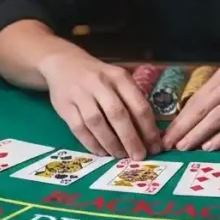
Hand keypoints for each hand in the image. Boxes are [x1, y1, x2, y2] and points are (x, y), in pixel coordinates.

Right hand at [37, 50, 160, 159]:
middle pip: (118, 115)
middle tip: (139, 156)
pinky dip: (92, 143)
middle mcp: (100, 84)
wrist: (64, 64)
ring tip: (120, 155)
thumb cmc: (99, 77)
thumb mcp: (118, 80)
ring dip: (111, 143)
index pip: (139, 105)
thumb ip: (132, 101)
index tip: (155, 146)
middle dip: (131, 139)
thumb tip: (149, 133)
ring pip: (97, 123)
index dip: (149, 129)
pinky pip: (79, 128)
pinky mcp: (64, 106)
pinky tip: (101, 152)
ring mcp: (81, 94)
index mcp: (119, 77)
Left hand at [162, 48, 219, 152]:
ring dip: (198, 134)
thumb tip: (204, 114)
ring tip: (183, 148)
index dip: (181, 118)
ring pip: (216, 117)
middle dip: (183, 128)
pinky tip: (210, 147)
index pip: (197, 99)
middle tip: (168, 145)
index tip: (167, 133)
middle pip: (202, 109)